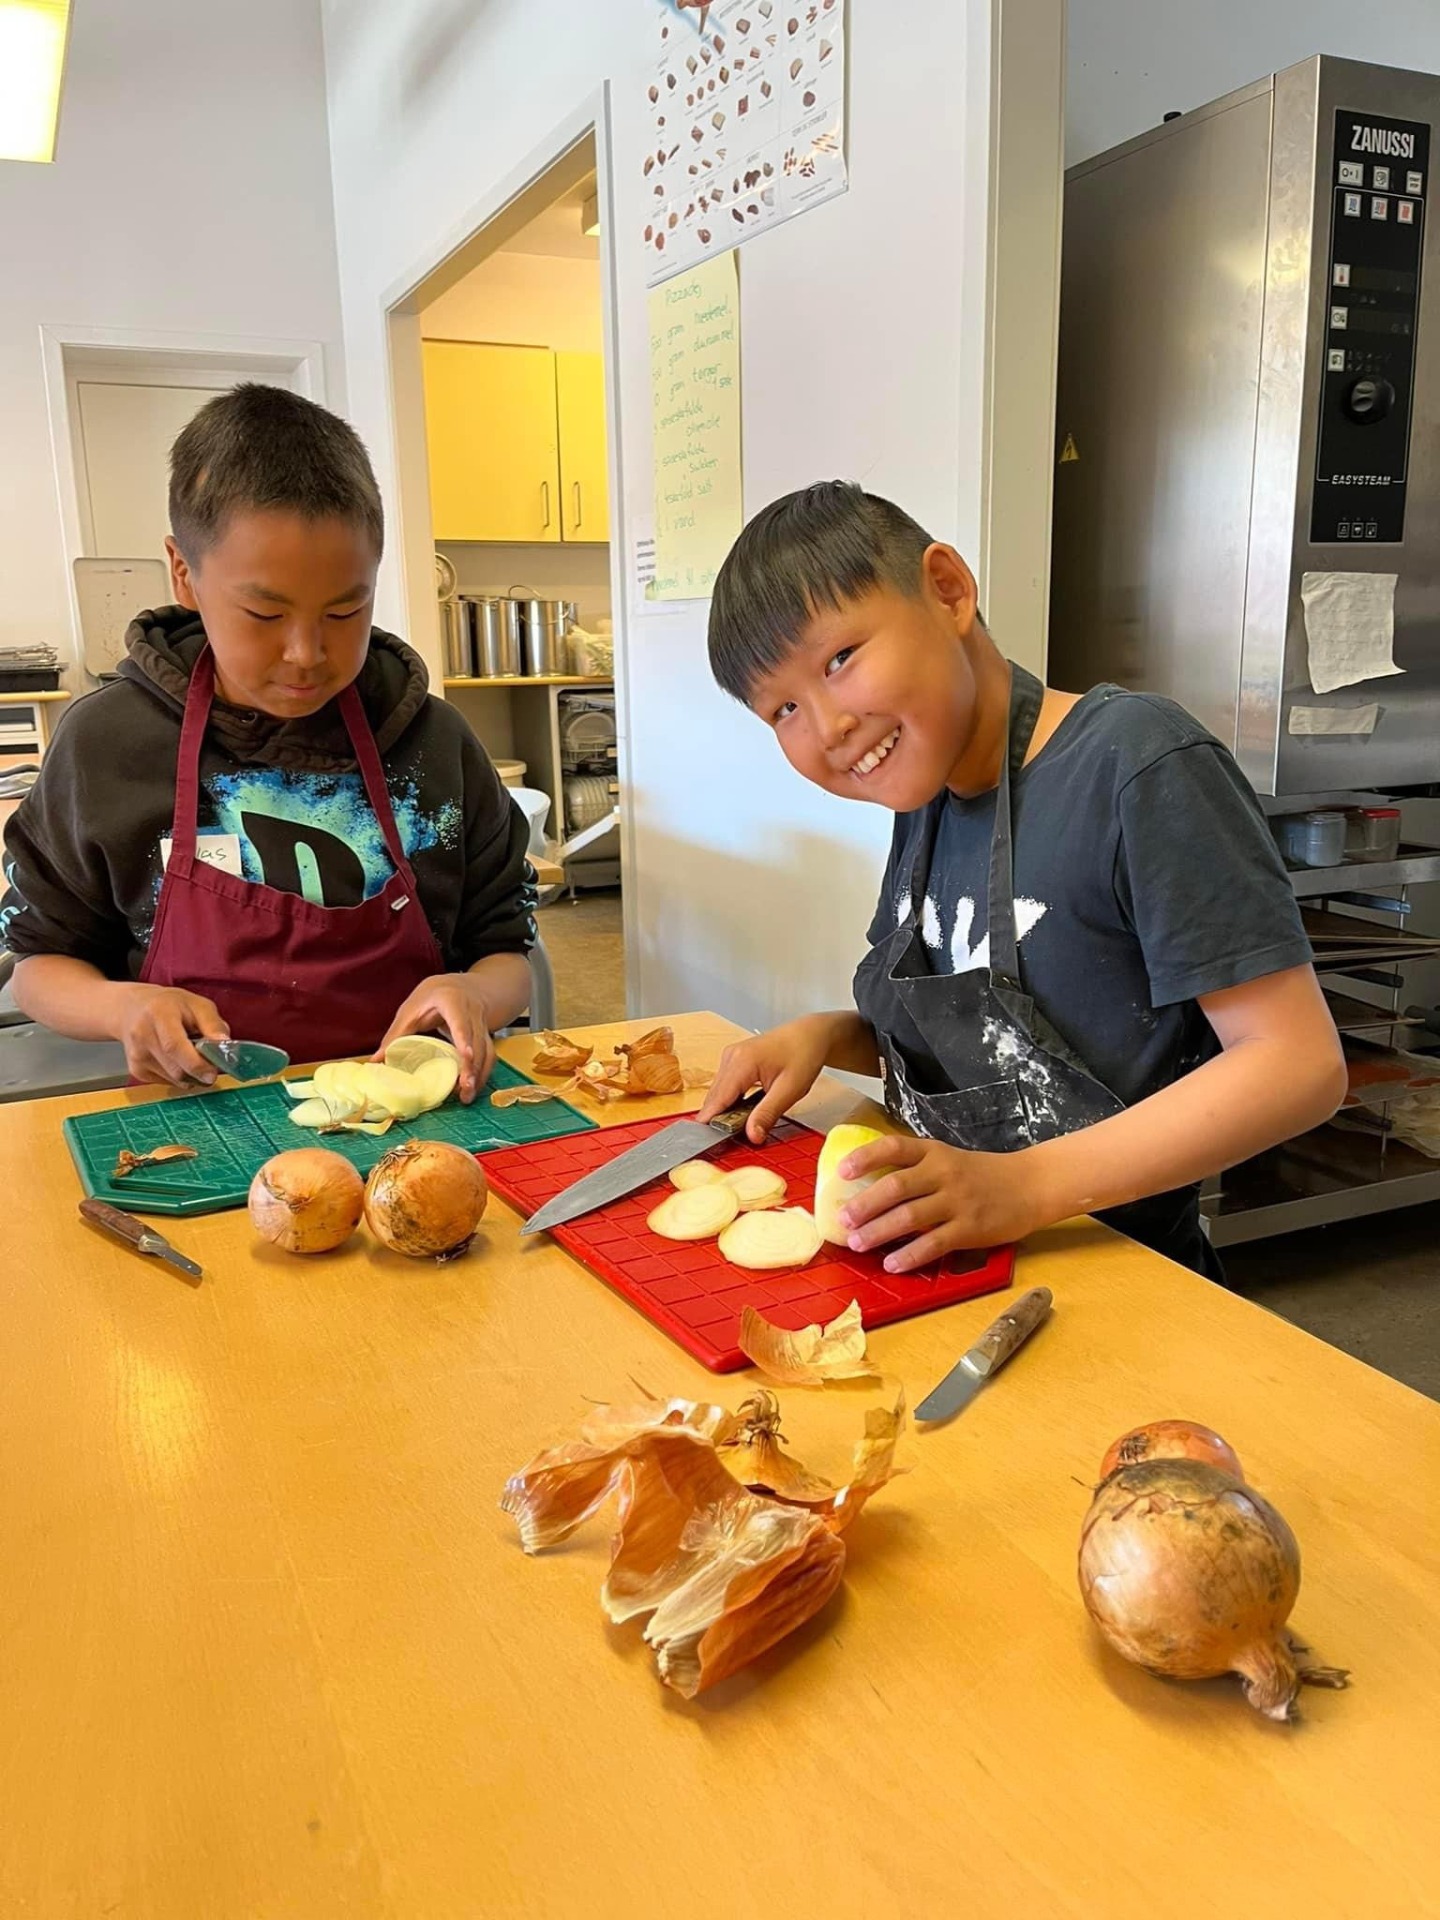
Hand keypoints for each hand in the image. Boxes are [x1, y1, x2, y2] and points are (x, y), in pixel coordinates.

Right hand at [113, 985, 229, 1087]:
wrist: (131, 1008)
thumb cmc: (170, 1005)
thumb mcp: (197, 1004)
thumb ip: (213, 1025)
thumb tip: (226, 1047)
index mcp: (159, 1014)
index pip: (174, 1046)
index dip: (196, 1064)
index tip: (212, 1073)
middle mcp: (142, 1035)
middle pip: (175, 1068)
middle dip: (199, 1072)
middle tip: (211, 1067)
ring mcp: (136, 1055)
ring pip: (173, 1079)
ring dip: (191, 1075)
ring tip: (192, 1056)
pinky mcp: (136, 1069)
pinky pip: (167, 1082)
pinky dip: (179, 1076)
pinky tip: (177, 1060)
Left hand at [375, 973, 496, 1102]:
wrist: (460, 986)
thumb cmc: (432, 996)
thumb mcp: (411, 1009)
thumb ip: (395, 1034)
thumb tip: (376, 1060)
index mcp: (452, 1001)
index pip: (460, 1021)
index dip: (464, 1038)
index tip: (466, 1055)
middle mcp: (472, 1012)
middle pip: (477, 1042)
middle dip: (472, 1067)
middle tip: (464, 1090)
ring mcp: (482, 1024)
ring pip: (487, 1051)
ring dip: (479, 1075)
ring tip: (466, 1096)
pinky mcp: (486, 1036)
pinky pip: (489, 1056)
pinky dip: (482, 1073)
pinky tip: (471, 1087)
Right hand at [697, 1014, 838, 1143]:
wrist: (811, 1034)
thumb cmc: (804, 1056)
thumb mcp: (790, 1090)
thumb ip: (767, 1114)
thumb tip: (752, 1136)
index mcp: (741, 1062)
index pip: (717, 1100)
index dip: (712, 1123)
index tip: (711, 1144)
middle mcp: (730, 1057)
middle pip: (715, 1098)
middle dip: (722, 1119)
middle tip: (739, 1136)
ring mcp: (730, 1057)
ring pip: (718, 1093)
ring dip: (727, 1110)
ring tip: (747, 1121)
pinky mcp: (734, 1060)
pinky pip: (725, 1086)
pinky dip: (732, 1100)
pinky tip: (747, 1108)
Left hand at [837, 1135, 1051, 1270]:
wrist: (1029, 1186)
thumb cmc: (981, 1174)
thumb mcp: (948, 1159)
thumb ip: (915, 1169)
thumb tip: (868, 1188)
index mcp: (933, 1152)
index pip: (893, 1147)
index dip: (865, 1158)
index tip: (842, 1172)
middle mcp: (943, 1173)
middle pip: (896, 1186)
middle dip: (865, 1205)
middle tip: (842, 1220)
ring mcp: (957, 1201)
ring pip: (910, 1216)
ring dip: (879, 1231)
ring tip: (858, 1243)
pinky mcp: (970, 1228)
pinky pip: (934, 1244)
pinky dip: (910, 1255)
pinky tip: (892, 1264)